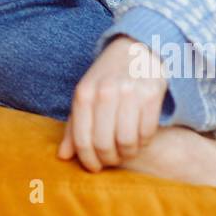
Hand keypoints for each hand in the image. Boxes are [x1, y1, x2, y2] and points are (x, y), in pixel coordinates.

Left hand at [56, 35, 168, 171]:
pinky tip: (140, 139)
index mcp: (83, 94)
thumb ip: (73, 126)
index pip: (82, 139)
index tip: (94, 167)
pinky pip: (147, 132)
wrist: (136, 48)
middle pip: (104, 144)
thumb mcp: (85, 95)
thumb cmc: (107, 77)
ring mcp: (129, 93)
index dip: (88, 160)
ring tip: (126, 151)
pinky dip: (143, 143)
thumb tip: (63, 157)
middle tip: (112, 161)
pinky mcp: (151, 94)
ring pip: (127, 142)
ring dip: (127, 154)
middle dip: (108, 160)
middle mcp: (104, 93)